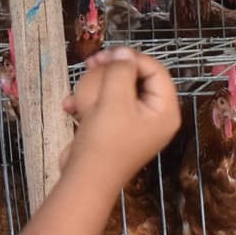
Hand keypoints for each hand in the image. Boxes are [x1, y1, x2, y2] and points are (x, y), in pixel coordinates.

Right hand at [62, 47, 179, 186]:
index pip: (156, 71)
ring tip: (78, 83)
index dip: (132, 57)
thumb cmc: (104, 140)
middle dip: (112, 69)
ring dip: (95, 84)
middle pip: (137, 79)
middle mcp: (155, 119)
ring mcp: (135, 126)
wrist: (84, 181)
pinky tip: (69, 106)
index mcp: (165, 112)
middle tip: (91, 62)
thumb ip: (121, 69)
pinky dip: (88, 103)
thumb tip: (123, 53)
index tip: (107, 53)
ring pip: (118, 91)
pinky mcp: (116, 132)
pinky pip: (106, 108)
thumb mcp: (114, 98)